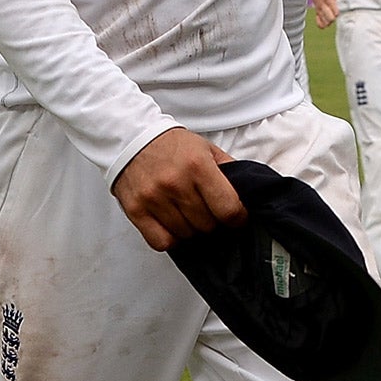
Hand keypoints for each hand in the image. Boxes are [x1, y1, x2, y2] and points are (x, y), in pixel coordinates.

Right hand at [110, 127, 242, 251]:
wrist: (131, 138)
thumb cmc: (171, 145)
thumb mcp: (206, 149)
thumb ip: (229, 171)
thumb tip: (249, 194)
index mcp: (198, 166)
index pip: (228, 209)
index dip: (237, 217)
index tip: (235, 216)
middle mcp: (175, 183)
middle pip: (208, 225)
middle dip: (212, 220)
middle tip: (206, 209)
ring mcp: (154, 198)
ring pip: (186, 234)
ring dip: (191, 228)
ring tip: (186, 212)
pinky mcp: (136, 210)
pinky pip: (162, 242)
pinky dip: (170, 238)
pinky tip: (172, 224)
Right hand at [309, 0, 346, 28]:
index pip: (331, 6)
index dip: (334, 11)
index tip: (337, 14)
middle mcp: (323, 5)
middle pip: (327, 15)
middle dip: (331, 18)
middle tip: (334, 18)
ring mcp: (319, 9)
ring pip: (322, 19)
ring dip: (327, 22)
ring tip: (330, 22)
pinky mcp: (317, 12)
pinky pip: (318, 21)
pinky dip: (321, 24)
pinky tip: (325, 25)